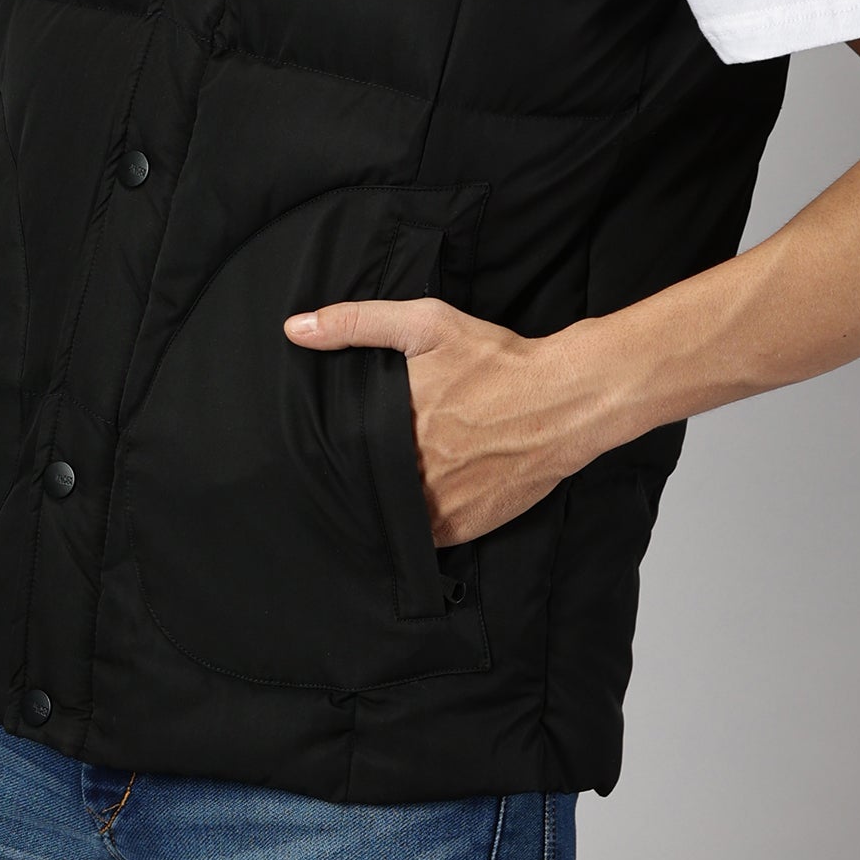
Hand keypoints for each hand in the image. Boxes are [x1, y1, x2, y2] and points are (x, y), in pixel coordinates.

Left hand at [282, 297, 597, 544]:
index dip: (327, 448)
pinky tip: (416, 503)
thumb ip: (357, 322)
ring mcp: (434, 505)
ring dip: (382, 503)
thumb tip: (295, 329)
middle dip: (355, 475)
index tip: (320, 446)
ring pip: (386, 514)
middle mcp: (408, 470)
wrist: (564, 401)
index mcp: (390, 422)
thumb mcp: (426, 323)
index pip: (336, 448)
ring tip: (382, 486)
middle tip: (358, 463)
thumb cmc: (495, 361)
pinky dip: (413, 525)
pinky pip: (420, 537)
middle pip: (360, 481)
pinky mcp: (461, 528)